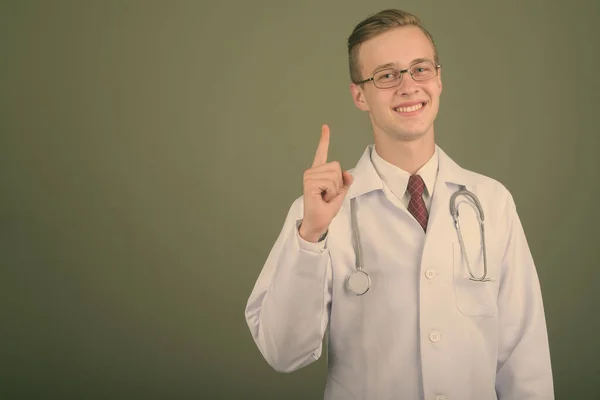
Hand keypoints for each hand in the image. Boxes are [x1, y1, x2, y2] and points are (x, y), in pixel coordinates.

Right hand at [299, 124, 353, 241]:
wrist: (317, 223)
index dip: (324, 140)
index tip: (325, 127)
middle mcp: (312, 172)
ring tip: (325, 197)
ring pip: (335, 174)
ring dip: (335, 189)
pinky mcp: (309, 182)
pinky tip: (322, 197)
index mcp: (318, 172)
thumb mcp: (340, 194)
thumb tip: (348, 174)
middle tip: (328, 195)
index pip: (321, 153)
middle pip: (336, 167)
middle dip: (338, 183)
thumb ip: (344, 183)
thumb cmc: (325, 209)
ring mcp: (309, 176)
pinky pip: (331, 182)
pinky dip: (331, 192)